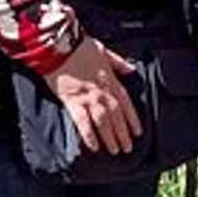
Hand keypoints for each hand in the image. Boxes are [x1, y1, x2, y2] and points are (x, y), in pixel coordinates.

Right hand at [46, 36, 141, 153]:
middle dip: (123, 133)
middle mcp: (102, 91)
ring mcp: (88, 97)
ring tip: (115, 151)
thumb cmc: (81, 47)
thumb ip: (119, 63)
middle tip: (128, 148)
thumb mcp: (105, 51)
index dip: (132, 118)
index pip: (126, 103)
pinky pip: (83, 122)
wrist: (59, 46)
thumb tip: (132, 69)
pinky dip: (89, 135)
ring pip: (104, 121)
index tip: (138, 132)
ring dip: (111, 137)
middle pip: (117, 115)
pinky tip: (94, 147)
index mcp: (110, 80)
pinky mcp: (72, 102)